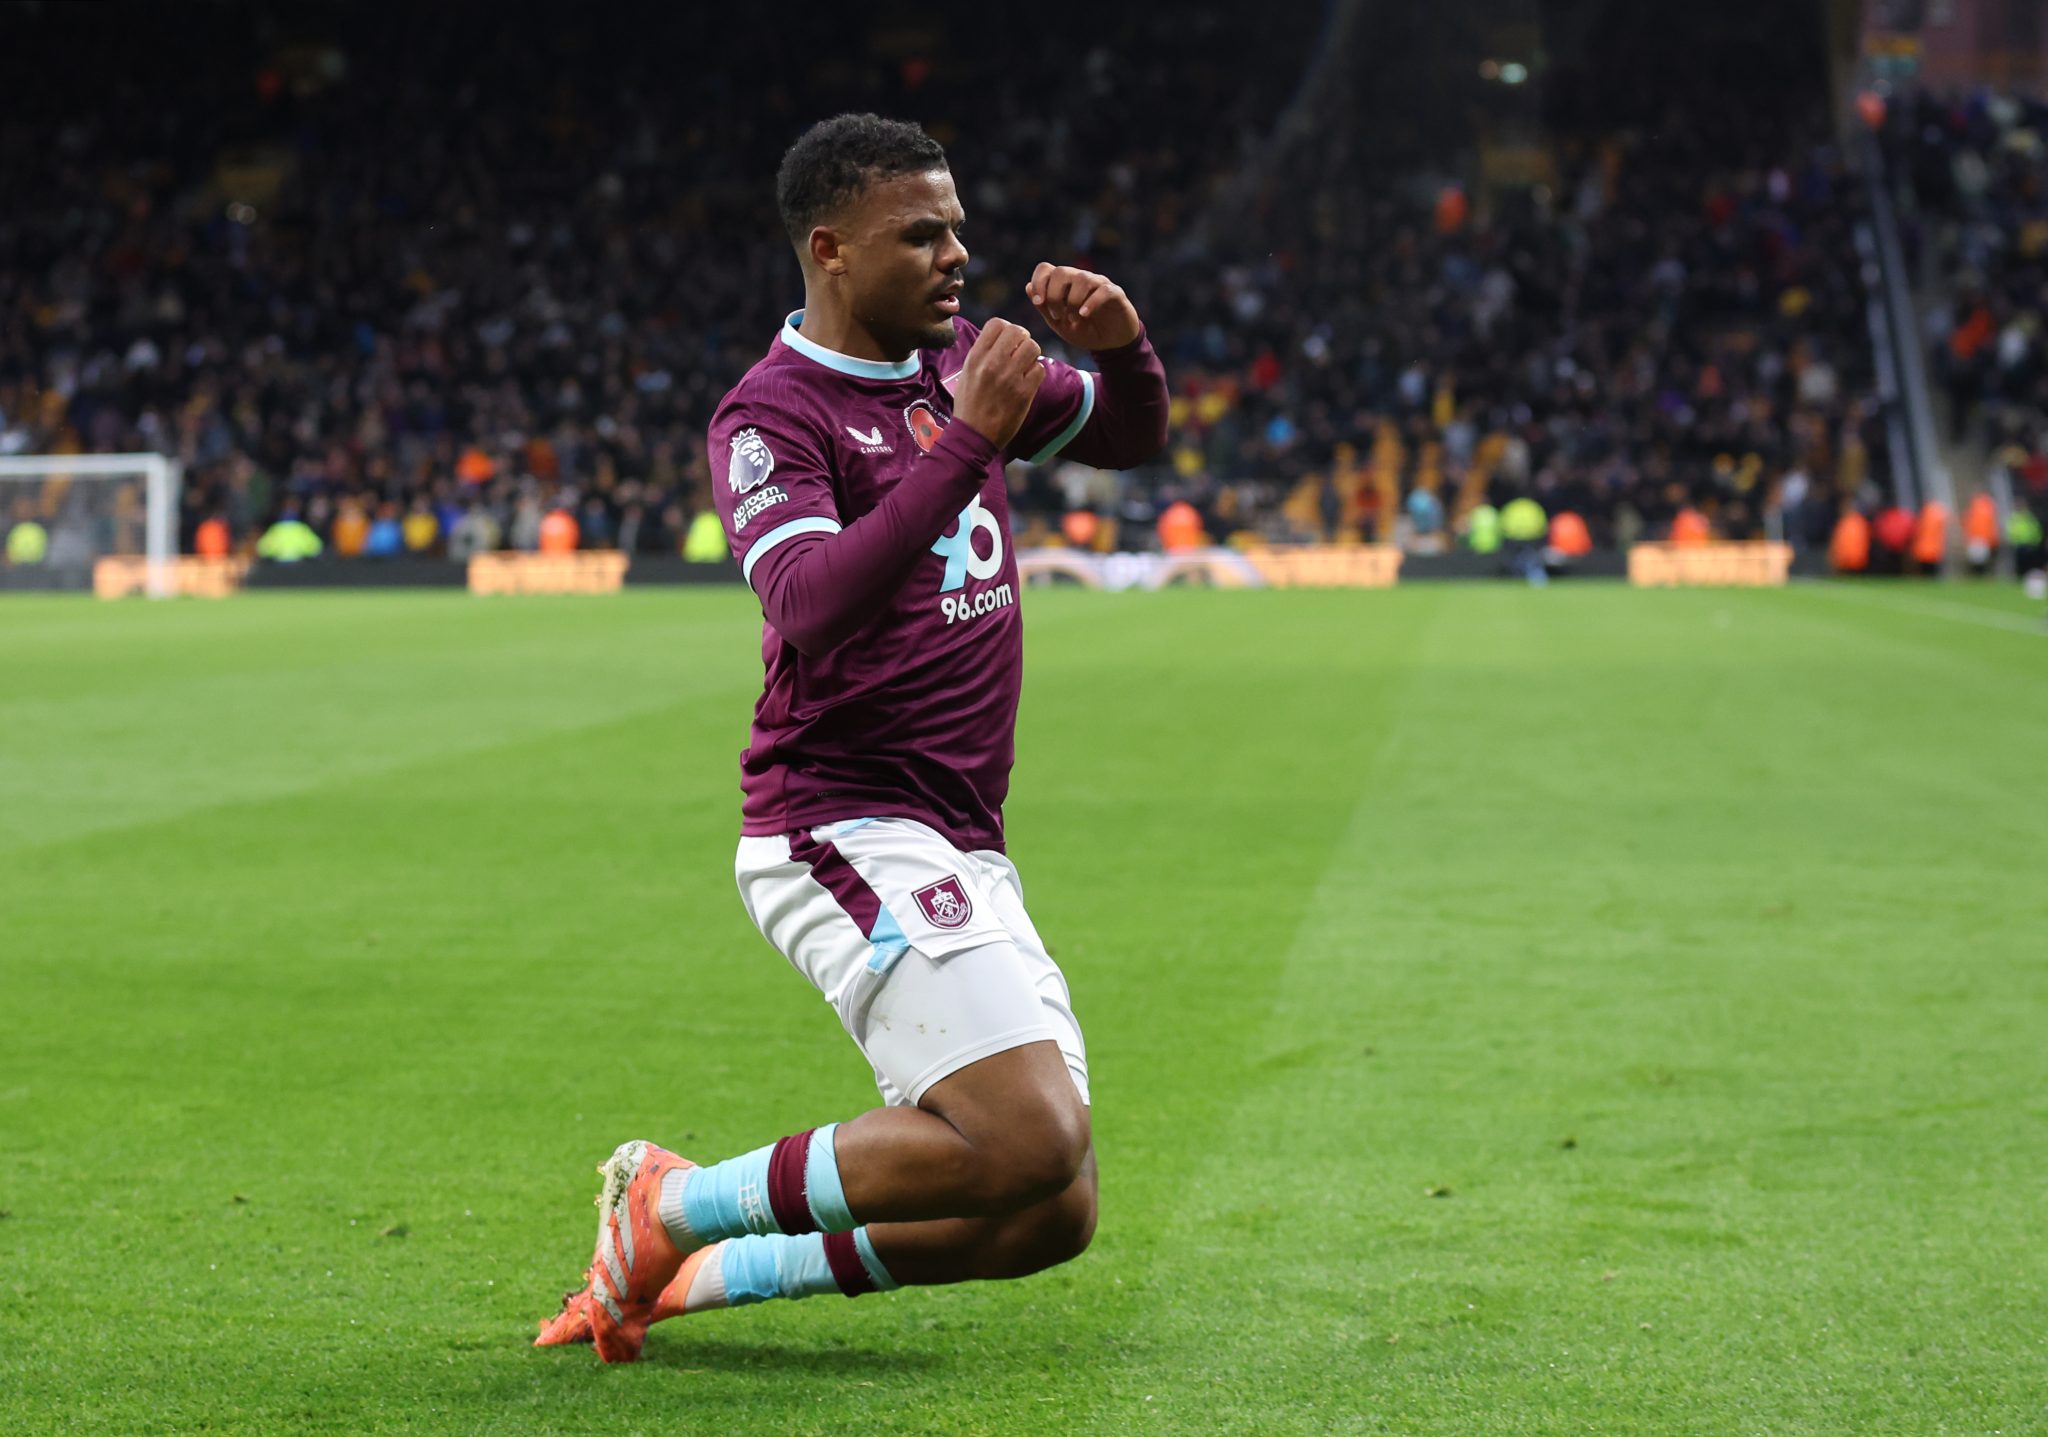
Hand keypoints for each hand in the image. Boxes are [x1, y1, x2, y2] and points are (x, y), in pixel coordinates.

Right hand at [951, 318, 1045, 450]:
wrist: (973, 435)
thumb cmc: (969, 404)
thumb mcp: (967, 373)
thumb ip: (982, 353)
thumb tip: (1000, 337)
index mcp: (976, 357)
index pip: (997, 323)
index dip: (1006, 328)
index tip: (1007, 341)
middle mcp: (992, 364)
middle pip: (1018, 331)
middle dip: (1022, 338)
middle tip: (1020, 351)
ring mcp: (1009, 378)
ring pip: (1032, 347)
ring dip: (1031, 355)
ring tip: (1024, 366)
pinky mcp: (1024, 393)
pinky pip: (1039, 369)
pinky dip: (1036, 373)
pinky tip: (1027, 381)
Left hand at [1026, 262, 1140, 350]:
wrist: (1111, 344)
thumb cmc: (1085, 331)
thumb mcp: (1059, 324)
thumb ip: (1044, 307)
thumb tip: (1028, 287)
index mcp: (1064, 284)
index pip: (1046, 268)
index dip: (1038, 282)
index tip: (1038, 302)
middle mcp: (1080, 279)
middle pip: (1061, 271)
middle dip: (1054, 295)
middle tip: (1057, 315)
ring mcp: (1098, 284)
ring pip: (1081, 279)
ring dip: (1073, 302)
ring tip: (1073, 320)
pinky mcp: (1115, 293)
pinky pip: (1103, 290)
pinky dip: (1091, 303)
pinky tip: (1084, 315)